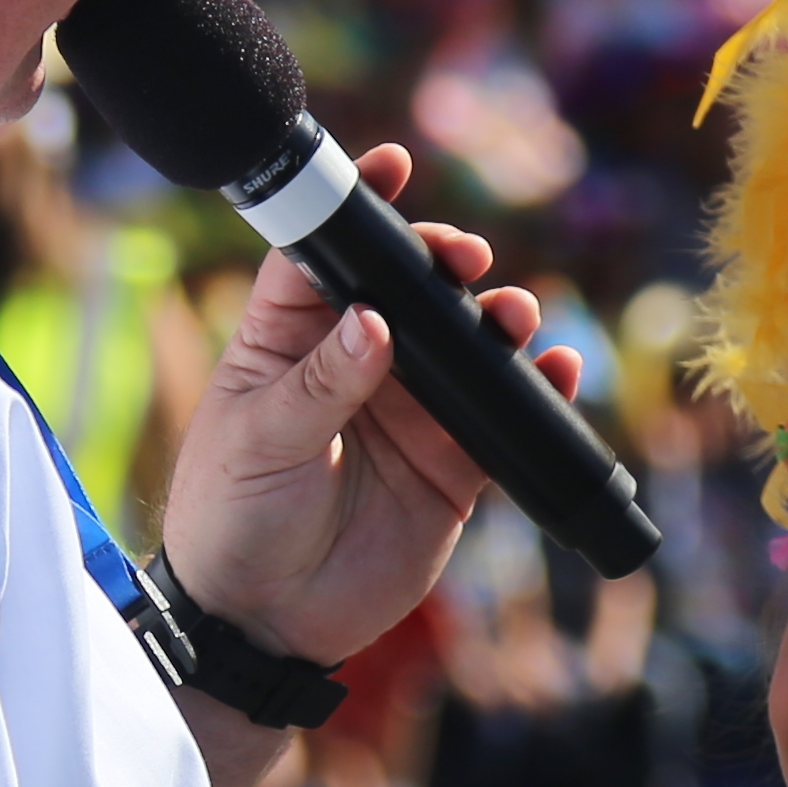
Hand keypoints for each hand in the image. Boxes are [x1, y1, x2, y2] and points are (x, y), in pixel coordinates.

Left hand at [156, 145, 579, 667]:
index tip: (394, 164)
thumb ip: (318, 383)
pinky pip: (505, 414)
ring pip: (467, 342)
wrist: (263, 622)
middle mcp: (355, 360)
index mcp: (288, 338)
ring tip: (513, 316)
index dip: (358, 207)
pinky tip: (556, 370)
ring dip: (498, 318)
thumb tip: (374, 322)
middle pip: (411, 286)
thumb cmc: (232, 519)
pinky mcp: (454, 462)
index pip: (324, 254)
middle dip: (445, 261)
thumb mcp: (260, 443)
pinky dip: (536, 387)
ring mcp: (409, 408)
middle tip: (465, 261)